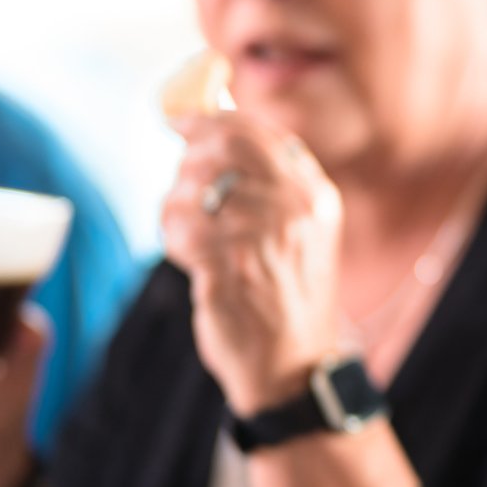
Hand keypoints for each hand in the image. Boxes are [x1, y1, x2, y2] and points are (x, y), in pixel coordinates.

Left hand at [162, 111, 344, 415]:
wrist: (294, 366)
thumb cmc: (288, 295)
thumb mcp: (301, 230)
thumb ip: (270, 183)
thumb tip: (211, 129)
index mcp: (315, 194)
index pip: (256, 132)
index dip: (209, 121)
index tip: (181, 123)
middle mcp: (294, 209)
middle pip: (220, 149)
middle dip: (189, 164)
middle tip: (184, 189)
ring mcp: (263, 237)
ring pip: (192, 188)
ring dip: (176, 209)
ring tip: (189, 235)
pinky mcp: (228, 267)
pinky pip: (179, 229)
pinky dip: (172, 239)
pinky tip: (187, 257)